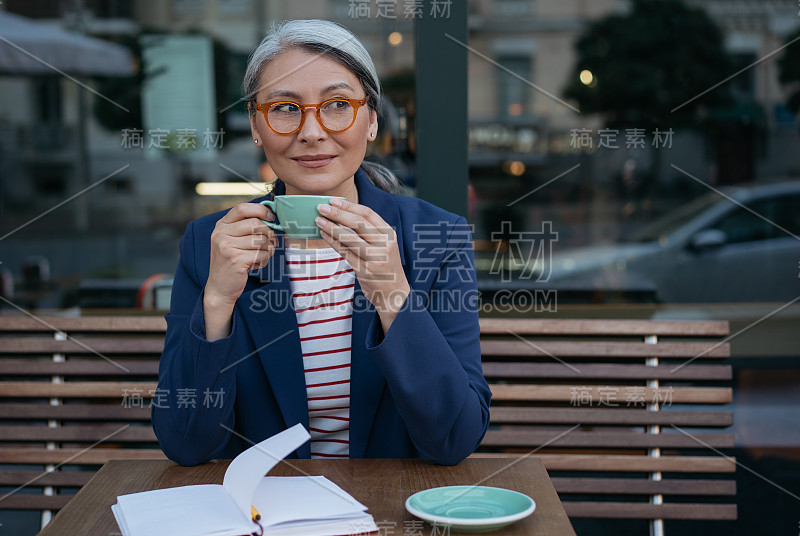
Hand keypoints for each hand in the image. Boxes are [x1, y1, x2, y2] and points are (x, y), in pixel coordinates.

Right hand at [205, 202, 277, 333]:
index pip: (242, 208)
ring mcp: (226, 246)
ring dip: (268, 249)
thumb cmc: (231, 262)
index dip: (260, 210)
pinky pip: (261, 254)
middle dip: (269, 233)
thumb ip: (246, 227)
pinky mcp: (235, 259)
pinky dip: (264, 259)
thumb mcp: (232, 240)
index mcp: (221, 225)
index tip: (271, 217)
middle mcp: (221, 234)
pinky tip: (256, 264)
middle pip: (255, 223)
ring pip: (261, 240)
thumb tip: (271, 217)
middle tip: (272, 242)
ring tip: (262, 255)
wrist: (220, 287)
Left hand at [316, 199, 409, 331]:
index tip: (333, 201)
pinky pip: (345, 253)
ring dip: (331, 228)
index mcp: (389, 234)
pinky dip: (333, 242)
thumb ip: (369, 231)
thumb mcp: (385, 245)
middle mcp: (384, 244)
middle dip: (337, 214)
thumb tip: (342, 214)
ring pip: (349, 238)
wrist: (394, 293)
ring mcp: (375, 258)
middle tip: (321, 208)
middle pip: (358, 223)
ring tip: (318, 221)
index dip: (349, 206)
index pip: (368, 214)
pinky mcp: (365, 271)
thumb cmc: (385, 265)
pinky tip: (324, 235)